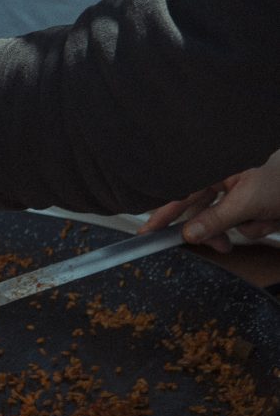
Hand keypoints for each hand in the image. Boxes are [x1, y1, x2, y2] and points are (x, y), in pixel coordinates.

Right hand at [140, 149, 279, 251]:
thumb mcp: (247, 202)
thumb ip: (214, 219)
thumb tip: (189, 234)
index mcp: (216, 168)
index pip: (181, 193)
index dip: (163, 213)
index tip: (148, 231)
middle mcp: (225, 177)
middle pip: (202, 211)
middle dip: (216, 229)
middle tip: (220, 247)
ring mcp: (240, 191)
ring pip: (226, 221)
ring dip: (246, 227)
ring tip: (264, 222)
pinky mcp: (253, 204)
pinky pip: (244, 224)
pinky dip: (258, 226)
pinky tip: (272, 218)